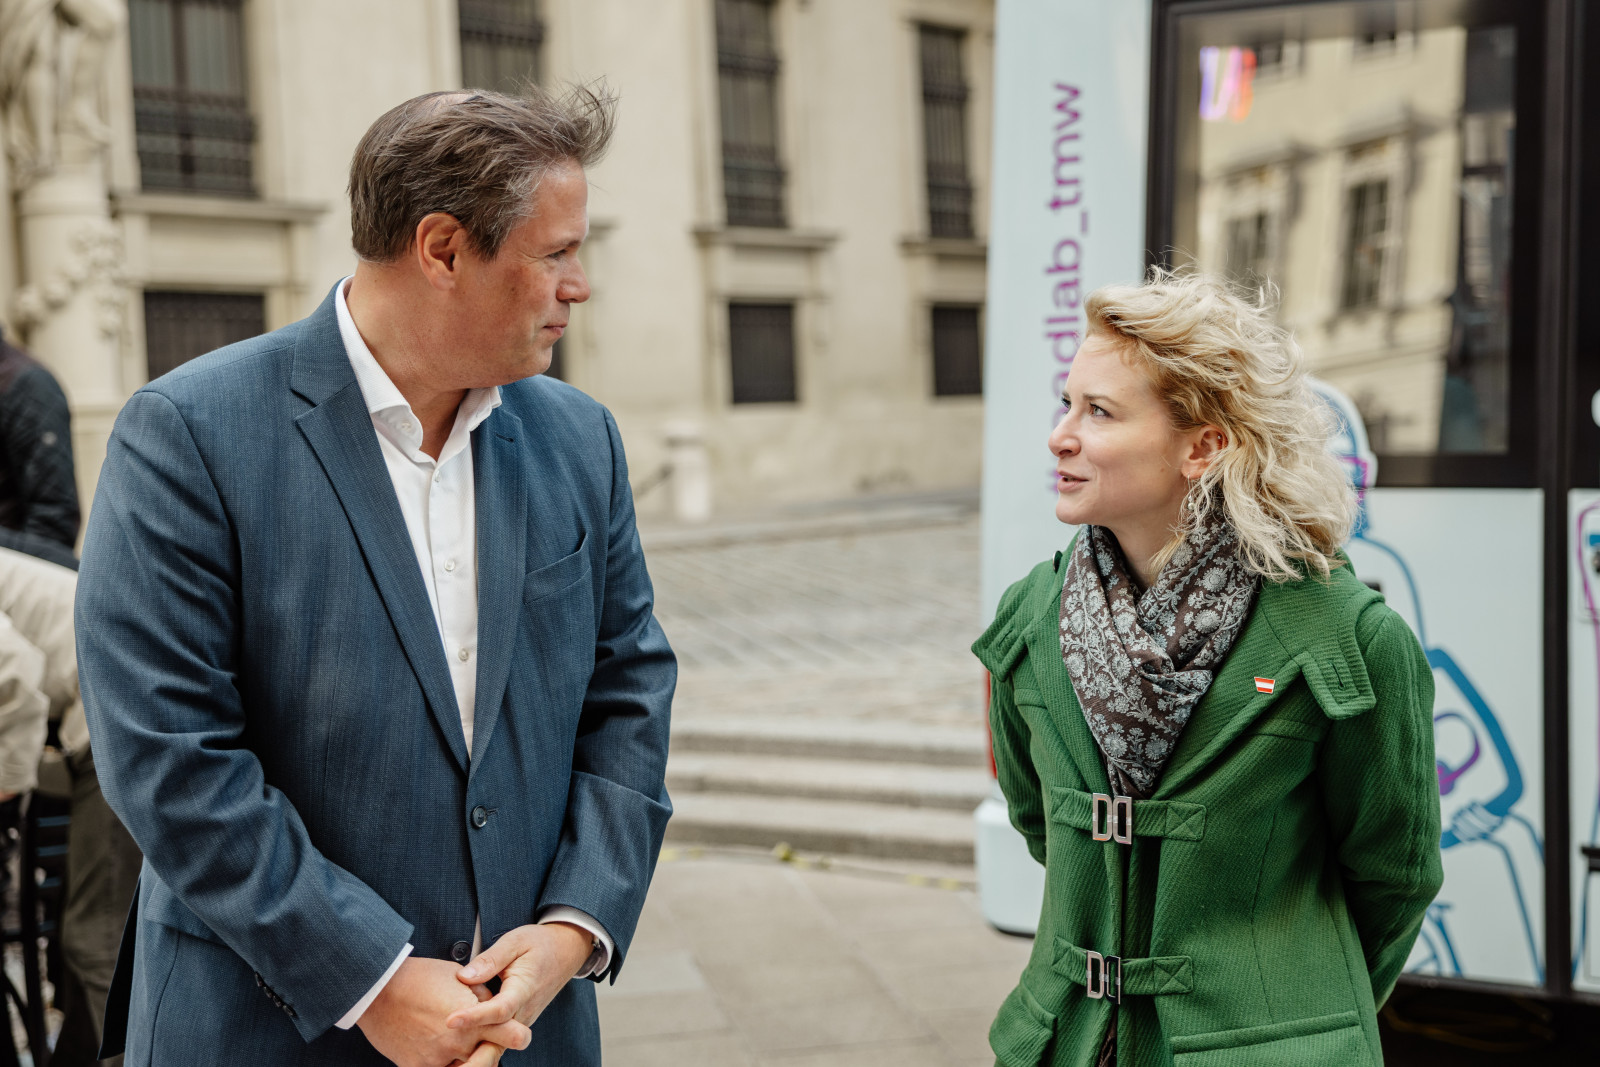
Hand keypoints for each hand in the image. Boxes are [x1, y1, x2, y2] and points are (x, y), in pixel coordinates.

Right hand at [357, 956, 530, 1066]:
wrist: (378, 990)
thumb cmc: (420, 977)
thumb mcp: (459, 978)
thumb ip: (481, 996)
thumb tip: (491, 1006)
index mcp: (476, 1019)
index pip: (515, 1036)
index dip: (517, 1035)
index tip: (515, 1033)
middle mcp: (460, 1044)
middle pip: (490, 1058)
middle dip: (488, 1049)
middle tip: (481, 1039)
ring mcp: (438, 1059)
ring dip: (465, 1058)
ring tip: (454, 1041)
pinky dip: (442, 1063)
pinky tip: (435, 1048)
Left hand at [444, 922, 591, 1055]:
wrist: (566, 950)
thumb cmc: (540, 943)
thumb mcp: (515, 941)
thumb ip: (490, 960)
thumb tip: (463, 977)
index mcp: (524, 988)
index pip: (498, 1010)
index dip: (474, 1017)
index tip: (450, 1020)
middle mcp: (525, 1010)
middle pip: (498, 1036)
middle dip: (473, 1045)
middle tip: (445, 1040)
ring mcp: (524, 1018)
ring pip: (499, 1041)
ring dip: (476, 1045)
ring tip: (449, 1040)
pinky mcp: (519, 1021)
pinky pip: (501, 1037)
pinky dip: (483, 1040)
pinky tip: (463, 1037)